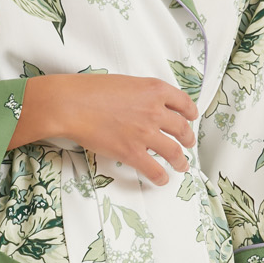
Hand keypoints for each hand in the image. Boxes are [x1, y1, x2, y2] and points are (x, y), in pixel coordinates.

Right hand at [14, 74, 197, 184]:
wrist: (71, 104)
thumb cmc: (90, 90)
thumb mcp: (125, 83)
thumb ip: (141, 94)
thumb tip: (146, 106)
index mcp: (154, 90)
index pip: (184, 102)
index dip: (190, 113)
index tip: (191, 118)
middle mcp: (155, 111)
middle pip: (182, 128)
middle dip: (188, 138)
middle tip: (187, 143)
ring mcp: (145, 133)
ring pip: (174, 151)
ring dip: (181, 161)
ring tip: (182, 165)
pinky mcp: (132, 152)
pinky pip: (155, 169)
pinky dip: (161, 177)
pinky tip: (162, 179)